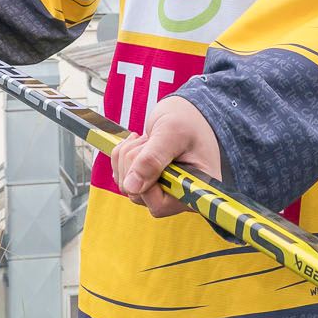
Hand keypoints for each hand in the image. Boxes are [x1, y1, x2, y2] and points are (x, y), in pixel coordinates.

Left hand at [112, 94, 222, 218]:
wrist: (184, 113)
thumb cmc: (187, 120)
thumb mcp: (172, 132)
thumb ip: (152, 158)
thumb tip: (131, 187)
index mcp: (196, 189)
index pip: (161, 205)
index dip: (147, 183)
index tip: (149, 154)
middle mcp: (179, 196)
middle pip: (140, 195)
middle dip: (135, 164)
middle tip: (149, 140)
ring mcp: (163, 192)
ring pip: (128, 187)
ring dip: (128, 159)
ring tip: (146, 140)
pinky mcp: (149, 185)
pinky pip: (123, 180)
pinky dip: (122, 159)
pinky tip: (137, 144)